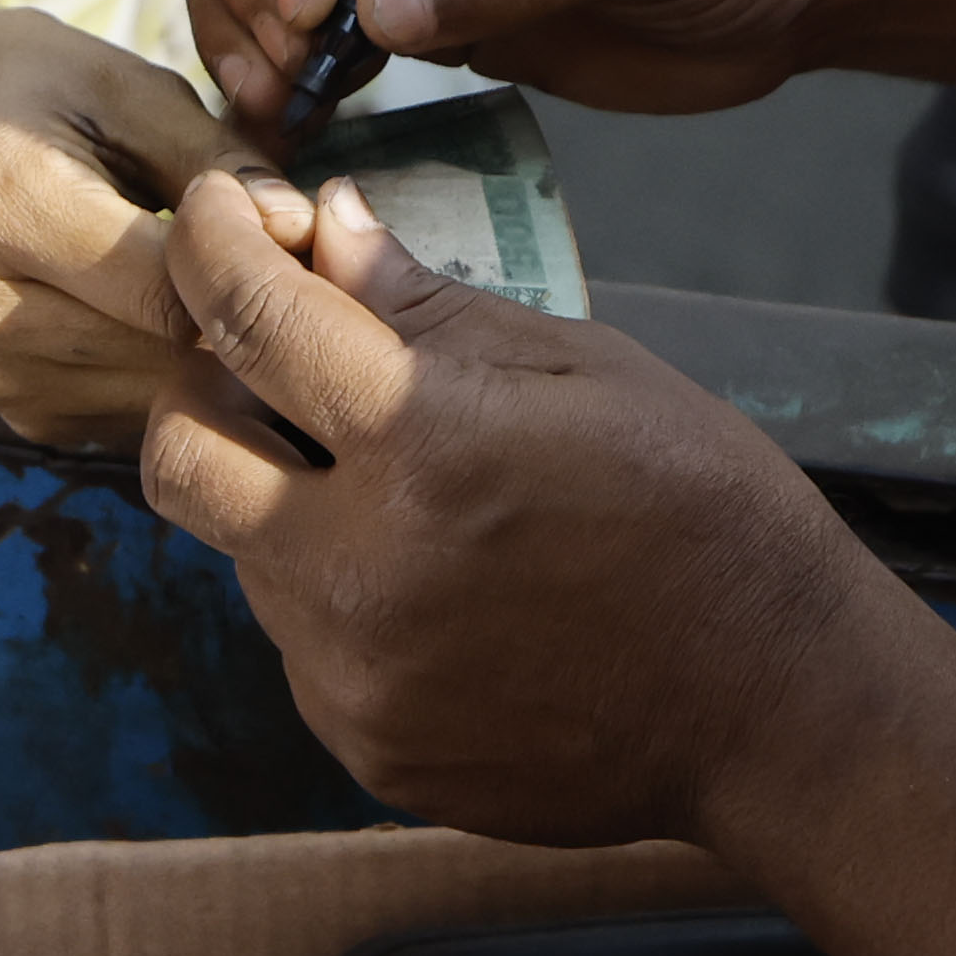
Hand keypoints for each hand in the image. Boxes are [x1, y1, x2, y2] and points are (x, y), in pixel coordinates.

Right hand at [0, 0, 307, 447]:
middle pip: (159, 353)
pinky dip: (166, 373)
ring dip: (209, 352)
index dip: (248, 269)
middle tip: (296, 271)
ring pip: (148, 395)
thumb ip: (216, 156)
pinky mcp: (1, 405)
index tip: (296, 233)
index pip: (160, 289)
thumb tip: (304, 230)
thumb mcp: (118, 82)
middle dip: (242, 318)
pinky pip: (123, 414)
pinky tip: (174, 318)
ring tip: (236, 287)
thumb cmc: (14, 84)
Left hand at [138, 172, 908, 847]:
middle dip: (203, 380)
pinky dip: (339, 589)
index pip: (249, 316)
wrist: (777, 706)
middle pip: (178, 452)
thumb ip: (434, 309)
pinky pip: (301, 643)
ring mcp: (353, 674)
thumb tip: (326, 230)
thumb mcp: (589, 369)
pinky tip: (442, 581)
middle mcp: (360, 566)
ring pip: (243, 552)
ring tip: (408, 484)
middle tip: (270, 353)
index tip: (219, 209)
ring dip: (287, 492)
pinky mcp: (367, 746)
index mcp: (424, 442)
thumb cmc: (706, 509)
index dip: (213, 239)